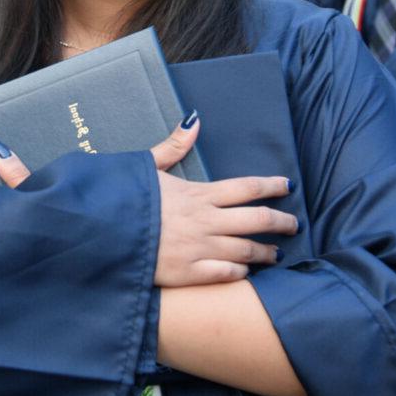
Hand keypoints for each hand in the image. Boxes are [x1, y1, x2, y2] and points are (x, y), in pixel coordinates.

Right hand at [0, 114, 297, 287]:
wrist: (101, 234)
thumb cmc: (123, 199)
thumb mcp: (147, 167)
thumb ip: (173, 147)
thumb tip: (193, 120)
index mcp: (197, 194)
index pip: (245, 187)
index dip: (271, 186)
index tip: (288, 186)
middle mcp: (205, 222)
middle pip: (255, 220)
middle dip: (280, 222)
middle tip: (294, 224)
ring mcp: (199, 250)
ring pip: (245, 251)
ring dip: (265, 251)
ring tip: (276, 253)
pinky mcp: (188, 275)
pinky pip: (225, 275)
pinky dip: (240, 273)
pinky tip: (245, 272)